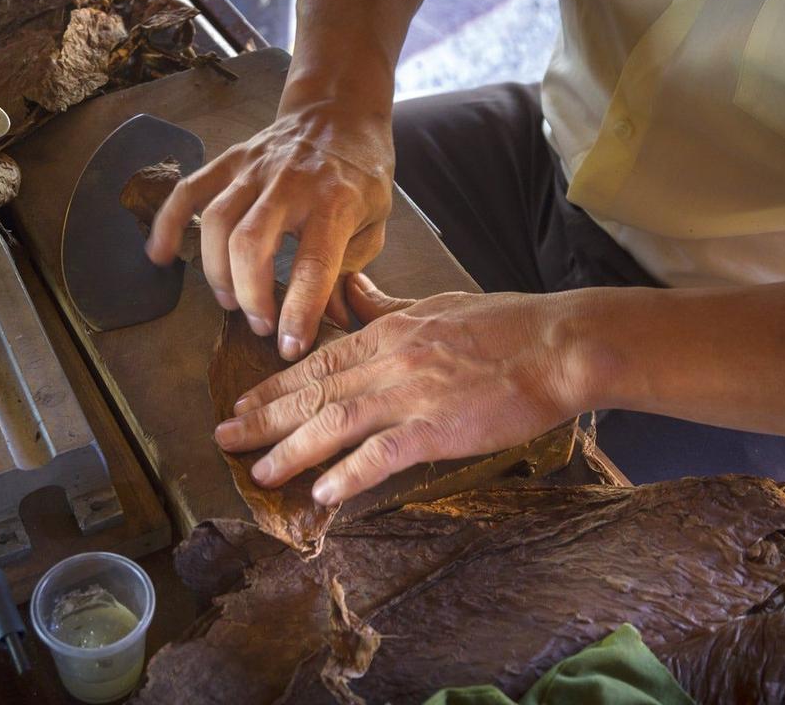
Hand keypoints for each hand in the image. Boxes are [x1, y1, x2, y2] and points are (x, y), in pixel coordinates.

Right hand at [145, 102, 393, 359]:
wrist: (340, 109)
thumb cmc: (360, 173)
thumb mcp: (376, 222)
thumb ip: (352, 271)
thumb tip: (333, 323)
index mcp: (335, 202)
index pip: (312, 265)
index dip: (298, 312)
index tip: (289, 347)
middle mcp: (291, 184)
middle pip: (250, 244)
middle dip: (249, 296)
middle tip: (261, 326)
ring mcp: (255, 169)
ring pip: (216, 222)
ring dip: (216, 272)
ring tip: (231, 303)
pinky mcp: (230, 161)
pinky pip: (189, 191)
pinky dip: (168, 224)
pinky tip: (161, 257)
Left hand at [213, 273, 587, 504]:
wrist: (559, 343)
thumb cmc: (507, 325)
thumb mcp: (437, 304)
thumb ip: (388, 306)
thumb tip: (353, 291)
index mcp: (389, 333)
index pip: (317, 361)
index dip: (275, 385)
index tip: (243, 403)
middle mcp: (389, 361)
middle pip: (313, 391)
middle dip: (264, 417)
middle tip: (225, 438)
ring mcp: (411, 393)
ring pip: (334, 421)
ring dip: (292, 448)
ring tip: (260, 472)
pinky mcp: (438, 426)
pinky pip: (383, 453)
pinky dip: (350, 472)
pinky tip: (324, 493)